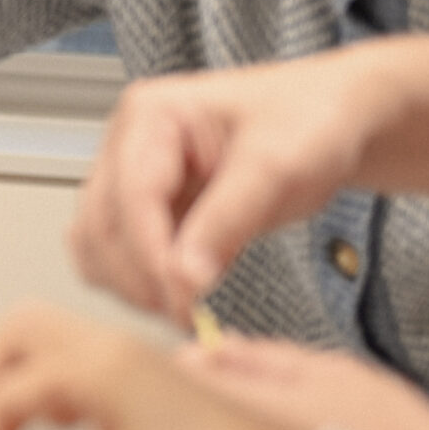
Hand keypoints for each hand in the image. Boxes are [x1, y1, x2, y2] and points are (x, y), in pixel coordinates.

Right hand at [72, 52, 394, 317]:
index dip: (150, 251)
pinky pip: (119, 255)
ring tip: (184, 308)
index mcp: (151, 115)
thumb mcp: (276, 167)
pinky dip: (138, 283)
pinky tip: (179, 296)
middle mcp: (129, 145)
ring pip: (98, 244)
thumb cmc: (307, 121)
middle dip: (139, 275)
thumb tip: (183, 278)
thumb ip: (226, 221)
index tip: (181, 296)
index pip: (131, 193)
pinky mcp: (149, 211)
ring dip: (130, 284)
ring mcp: (132, 178)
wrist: (331, 120)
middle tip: (187, 314)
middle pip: (102, 224)